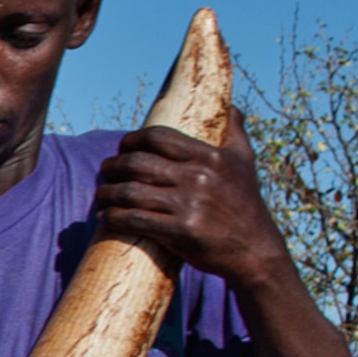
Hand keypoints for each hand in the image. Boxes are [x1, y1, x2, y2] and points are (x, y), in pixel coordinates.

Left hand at [92, 109, 291, 289]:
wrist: (256, 251)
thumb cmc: (246, 204)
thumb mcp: (246, 162)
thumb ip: (236, 131)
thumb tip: (229, 105)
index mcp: (210, 157)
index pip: (157, 137)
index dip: (132, 140)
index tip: (122, 147)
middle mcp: (198, 177)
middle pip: (137, 163)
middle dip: (113, 165)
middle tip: (106, 170)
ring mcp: (188, 205)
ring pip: (130, 192)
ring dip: (107, 192)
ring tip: (102, 195)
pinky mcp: (180, 231)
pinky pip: (135, 220)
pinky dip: (114, 217)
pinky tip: (106, 216)